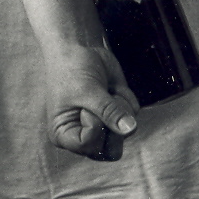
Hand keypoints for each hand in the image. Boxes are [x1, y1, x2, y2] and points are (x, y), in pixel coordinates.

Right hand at [42, 43, 139, 160]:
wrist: (79, 47)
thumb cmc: (72, 70)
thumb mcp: (87, 91)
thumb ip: (108, 111)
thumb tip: (130, 129)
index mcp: (64, 135)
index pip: (88, 147)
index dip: (95, 127)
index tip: (88, 107)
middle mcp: (83, 136)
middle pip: (110, 151)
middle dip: (112, 124)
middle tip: (103, 102)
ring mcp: (102, 127)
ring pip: (125, 134)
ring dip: (121, 110)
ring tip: (107, 92)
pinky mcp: (117, 114)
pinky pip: (133, 115)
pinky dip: (126, 99)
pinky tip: (112, 87)